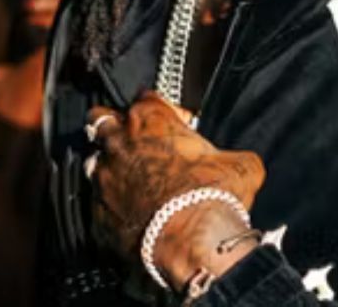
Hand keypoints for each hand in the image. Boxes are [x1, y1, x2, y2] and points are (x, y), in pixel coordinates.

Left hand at [87, 94, 265, 287]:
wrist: (192, 241)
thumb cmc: (213, 195)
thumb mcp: (241, 165)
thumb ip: (232, 154)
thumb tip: (242, 162)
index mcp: (151, 119)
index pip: (146, 98)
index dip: (163, 110)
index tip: (178, 125)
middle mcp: (120, 142)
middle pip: (102, 119)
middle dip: (116, 127)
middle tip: (138, 142)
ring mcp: (104, 178)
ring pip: (94, 160)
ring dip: (111, 166)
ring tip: (132, 180)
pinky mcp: (97, 213)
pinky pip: (98, 202)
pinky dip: (112, 204)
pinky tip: (132, 213)